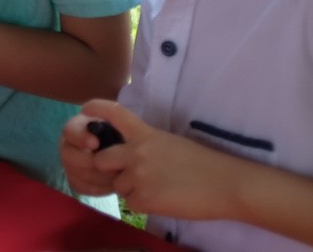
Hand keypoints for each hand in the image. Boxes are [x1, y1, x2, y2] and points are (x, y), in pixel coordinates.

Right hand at [61, 108, 127, 195]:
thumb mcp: (123, 125)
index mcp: (79, 127)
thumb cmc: (125, 138)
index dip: (80, 137)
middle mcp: (70, 144)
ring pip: (73, 172)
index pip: (70, 130)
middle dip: (87, 161)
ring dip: (95, 176)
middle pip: (67, 154)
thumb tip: (101, 134)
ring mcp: (71, 163)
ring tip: (116, 176)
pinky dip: (95, 188)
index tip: (95, 143)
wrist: (131, 159)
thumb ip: (113, 120)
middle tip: (108, 166)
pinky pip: (78, 186)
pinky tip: (110, 186)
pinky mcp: (76, 179)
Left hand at [74, 100, 250, 220]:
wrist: (227, 185)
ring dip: (131, 190)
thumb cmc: (204, 164)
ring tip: (158, 189)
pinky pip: (130, 203)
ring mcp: (139, 175)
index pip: (114, 113)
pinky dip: (143, 204)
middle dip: (111, 170)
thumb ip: (146, 145)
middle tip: (132, 175)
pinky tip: (164, 200)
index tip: (85, 109)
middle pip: (101, 160)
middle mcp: (137, 151)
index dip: (96, 109)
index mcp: (146, 133)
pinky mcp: (145, 198)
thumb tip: (130, 154)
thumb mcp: (170, 143)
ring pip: (117, 185)